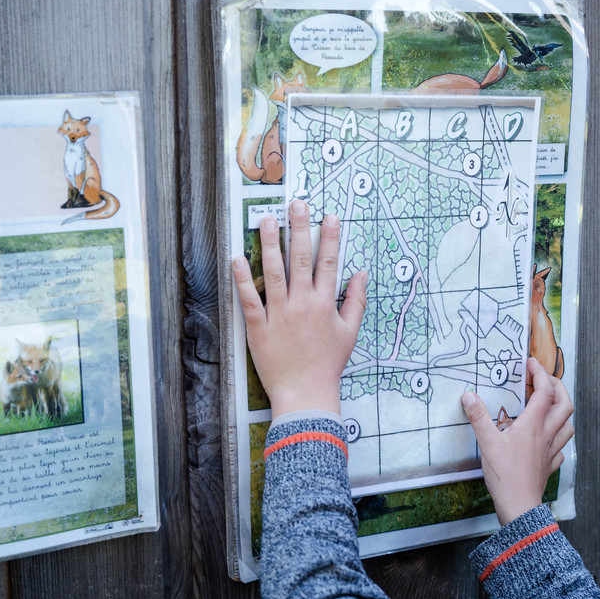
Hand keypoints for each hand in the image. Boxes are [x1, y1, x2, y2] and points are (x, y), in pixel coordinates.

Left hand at [232, 199, 366, 418]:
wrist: (305, 394)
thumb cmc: (327, 364)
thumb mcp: (349, 332)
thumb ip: (356, 301)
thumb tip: (361, 274)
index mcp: (325, 304)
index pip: (329, 263)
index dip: (330, 237)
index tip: (329, 216)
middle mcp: (303, 304)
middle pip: (302, 260)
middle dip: (300, 229)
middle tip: (296, 204)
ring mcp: (280, 314)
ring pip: (274, 272)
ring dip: (271, 244)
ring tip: (267, 221)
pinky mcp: (259, 327)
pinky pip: (250, 298)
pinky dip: (243, 278)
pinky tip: (238, 258)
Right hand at [461, 358, 573, 525]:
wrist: (519, 506)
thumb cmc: (506, 475)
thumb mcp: (487, 443)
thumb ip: (478, 417)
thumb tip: (469, 396)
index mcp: (534, 424)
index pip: (545, 391)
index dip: (540, 373)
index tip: (531, 363)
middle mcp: (547, 434)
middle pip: (565, 404)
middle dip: (558, 387)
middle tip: (545, 381)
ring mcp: (551, 451)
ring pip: (568, 425)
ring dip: (562, 412)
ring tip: (549, 407)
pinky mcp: (549, 466)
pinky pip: (560, 448)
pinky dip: (557, 438)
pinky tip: (546, 440)